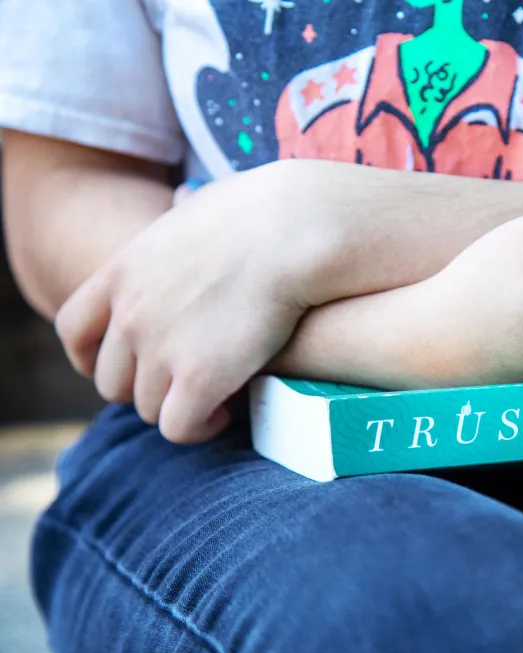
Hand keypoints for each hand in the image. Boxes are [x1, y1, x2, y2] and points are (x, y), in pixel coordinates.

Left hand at [54, 165, 346, 443]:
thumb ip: (177, 217)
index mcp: (122, 272)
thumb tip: (185, 198)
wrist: (294, 232)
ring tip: (215, 398)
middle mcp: (131, 314)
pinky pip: (178, 427)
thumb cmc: (264, 213)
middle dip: (145, 388)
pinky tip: (225, 411)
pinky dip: (199, 427)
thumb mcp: (198, 205)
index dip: (92, 357)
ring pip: (147, 408)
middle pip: (111, 380)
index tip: (125, 364)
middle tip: (185, 384)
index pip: (72, 330)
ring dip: (178, 408)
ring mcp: (160, 349)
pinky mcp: (199, 378)